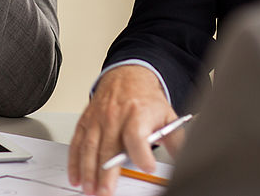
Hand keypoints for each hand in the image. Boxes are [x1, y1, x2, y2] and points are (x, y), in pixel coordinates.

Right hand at [68, 65, 182, 195]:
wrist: (127, 75)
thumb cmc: (145, 99)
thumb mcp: (167, 115)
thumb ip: (175, 140)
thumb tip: (184, 159)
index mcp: (137, 114)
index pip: (136, 135)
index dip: (141, 153)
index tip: (147, 166)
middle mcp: (115, 116)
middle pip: (109, 147)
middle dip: (106, 172)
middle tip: (106, 191)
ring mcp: (98, 119)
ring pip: (90, 147)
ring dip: (88, 171)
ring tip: (90, 189)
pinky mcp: (86, 121)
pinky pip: (77, 142)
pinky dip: (74, 161)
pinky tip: (76, 176)